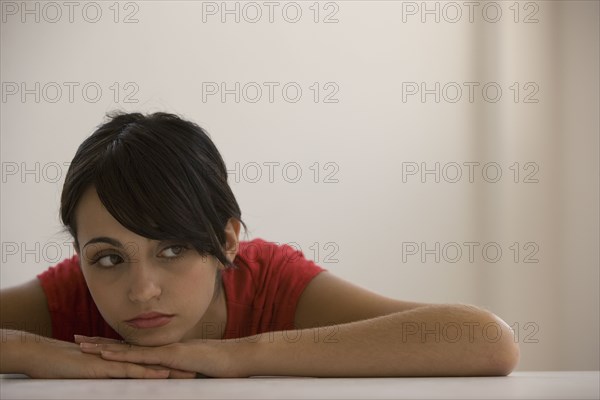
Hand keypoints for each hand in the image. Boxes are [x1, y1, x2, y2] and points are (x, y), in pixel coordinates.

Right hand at [12, 332, 186, 378]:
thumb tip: (118, 377)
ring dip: (167, 371)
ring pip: (147, 366)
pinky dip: (145, 372)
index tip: (186, 370)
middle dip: (175, 368)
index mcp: (120, 360)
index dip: (167, 366)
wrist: (43, 356)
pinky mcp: (105, 368)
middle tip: (197, 371)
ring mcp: (114, 363)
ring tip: (188, 375)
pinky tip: (159, 374)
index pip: (148, 363)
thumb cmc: (64, 366)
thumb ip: (107, 373)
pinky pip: (128, 371)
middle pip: (153, 363)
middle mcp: (121, 359)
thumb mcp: (92, 372)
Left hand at [77, 335, 251, 377]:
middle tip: (77, 340)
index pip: (136, 349)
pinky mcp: (171, 357)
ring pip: (129, 349)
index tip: (95, 344)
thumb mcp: (197, 372)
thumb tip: (174, 380)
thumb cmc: (223, 367)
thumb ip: (181, 374)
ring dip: (104, 347)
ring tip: (83, 346)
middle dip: (101, 343)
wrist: (239, 357)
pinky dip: (123, 355)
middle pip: (126, 346)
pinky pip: (143, 357)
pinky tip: (107, 355)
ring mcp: (166, 351)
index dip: (115, 346)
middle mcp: (163, 349)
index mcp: (167, 353)